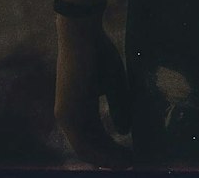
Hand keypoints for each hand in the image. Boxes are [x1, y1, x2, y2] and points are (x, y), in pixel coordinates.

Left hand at [54, 16, 132, 169]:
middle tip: (132, 164)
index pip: (94, 137)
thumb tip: (124, 132)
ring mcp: (66, 116)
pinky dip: (101, 154)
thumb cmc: (98, 52)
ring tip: (129, 163)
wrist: (82, 34)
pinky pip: (83, 144)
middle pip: (91, 147)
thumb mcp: (114, 84)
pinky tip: (118, 157)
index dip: (112, 149)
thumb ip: (118, 107)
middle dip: (111, 158)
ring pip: (87, 150)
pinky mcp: (66, 114)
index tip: (131, 155)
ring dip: (108, 159)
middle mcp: (70, 116)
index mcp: (80, 107)